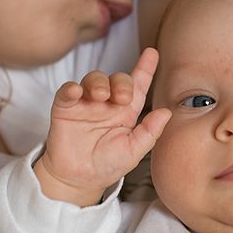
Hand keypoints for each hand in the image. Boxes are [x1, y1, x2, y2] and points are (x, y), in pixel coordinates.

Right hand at [33, 48, 170, 205]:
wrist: (78, 180)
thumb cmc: (108, 164)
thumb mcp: (133, 151)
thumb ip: (150, 132)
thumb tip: (167, 112)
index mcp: (127, 112)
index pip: (138, 86)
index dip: (145, 68)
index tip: (152, 53)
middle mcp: (108, 103)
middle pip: (117, 79)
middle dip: (121, 82)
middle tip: (122, 97)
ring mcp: (86, 103)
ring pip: (93, 79)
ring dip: (98, 82)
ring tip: (100, 96)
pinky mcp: (65, 108)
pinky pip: (67, 91)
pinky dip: (71, 88)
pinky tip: (76, 92)